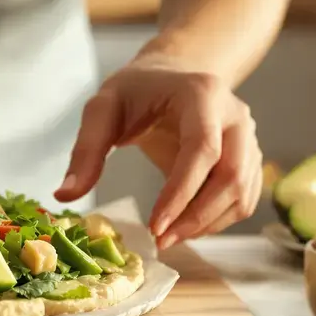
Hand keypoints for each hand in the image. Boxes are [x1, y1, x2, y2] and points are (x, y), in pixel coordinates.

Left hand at [54, 56, 262, 249]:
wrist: (171, 74)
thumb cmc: (136, 90)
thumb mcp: (103, 109)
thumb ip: (86, 150)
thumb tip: (65, 196)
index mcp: (202, 95)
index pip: (203, 149)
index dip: (181, 191)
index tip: (155, 225)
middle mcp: (235, 116)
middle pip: (230, 176)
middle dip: (196, 216)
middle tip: (160, 241)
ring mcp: (248, 138)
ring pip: (241, 192)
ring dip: (207, 224)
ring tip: (167, 238)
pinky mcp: (249, 158)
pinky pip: (244, 198)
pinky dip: (217, 221)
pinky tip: (184, 227)